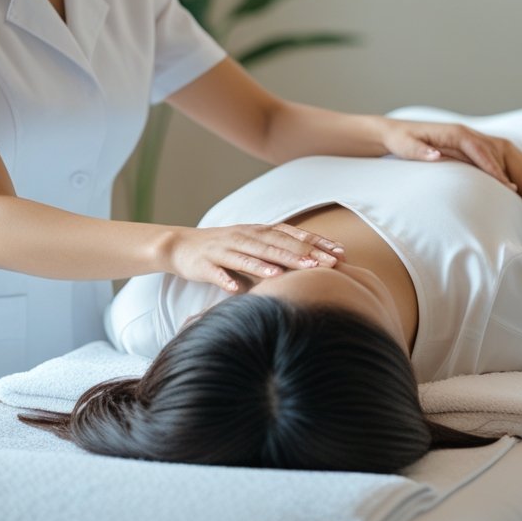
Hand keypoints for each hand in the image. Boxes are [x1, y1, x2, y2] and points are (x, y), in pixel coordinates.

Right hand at [165, 223, 345, 293]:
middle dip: (300, 254)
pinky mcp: (205, 264)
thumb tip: (315, 265)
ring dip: (264, 264)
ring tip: (283, 273)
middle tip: (325, 264)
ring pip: (246, 256)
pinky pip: (216, 272)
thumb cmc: (225, 249)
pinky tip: (234, 289)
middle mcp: (243, 236)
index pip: (292, 235)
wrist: (181, 245)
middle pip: (274, 244)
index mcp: (258, 231)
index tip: (340, 253)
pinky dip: (225, 279)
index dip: (315, 243)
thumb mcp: (255, 246)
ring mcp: (223, 249)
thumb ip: (280, 253)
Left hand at [382, 119, 517, 190]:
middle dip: (500, 169)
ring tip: (509, 188)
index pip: (477, 149)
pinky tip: (495, 180)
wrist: (393, 132)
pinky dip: (489, 166)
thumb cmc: (399, 140)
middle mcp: (460, 131)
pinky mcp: (458, 143)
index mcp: (452, 132)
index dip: (490, 165)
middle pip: (487, 151)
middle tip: (512, 189)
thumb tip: (436, 156)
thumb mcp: (406, 147)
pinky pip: (479, 154)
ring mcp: (461, 136)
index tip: (502, 180)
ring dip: (498, 168)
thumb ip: (420, 152)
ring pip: (486, 152)